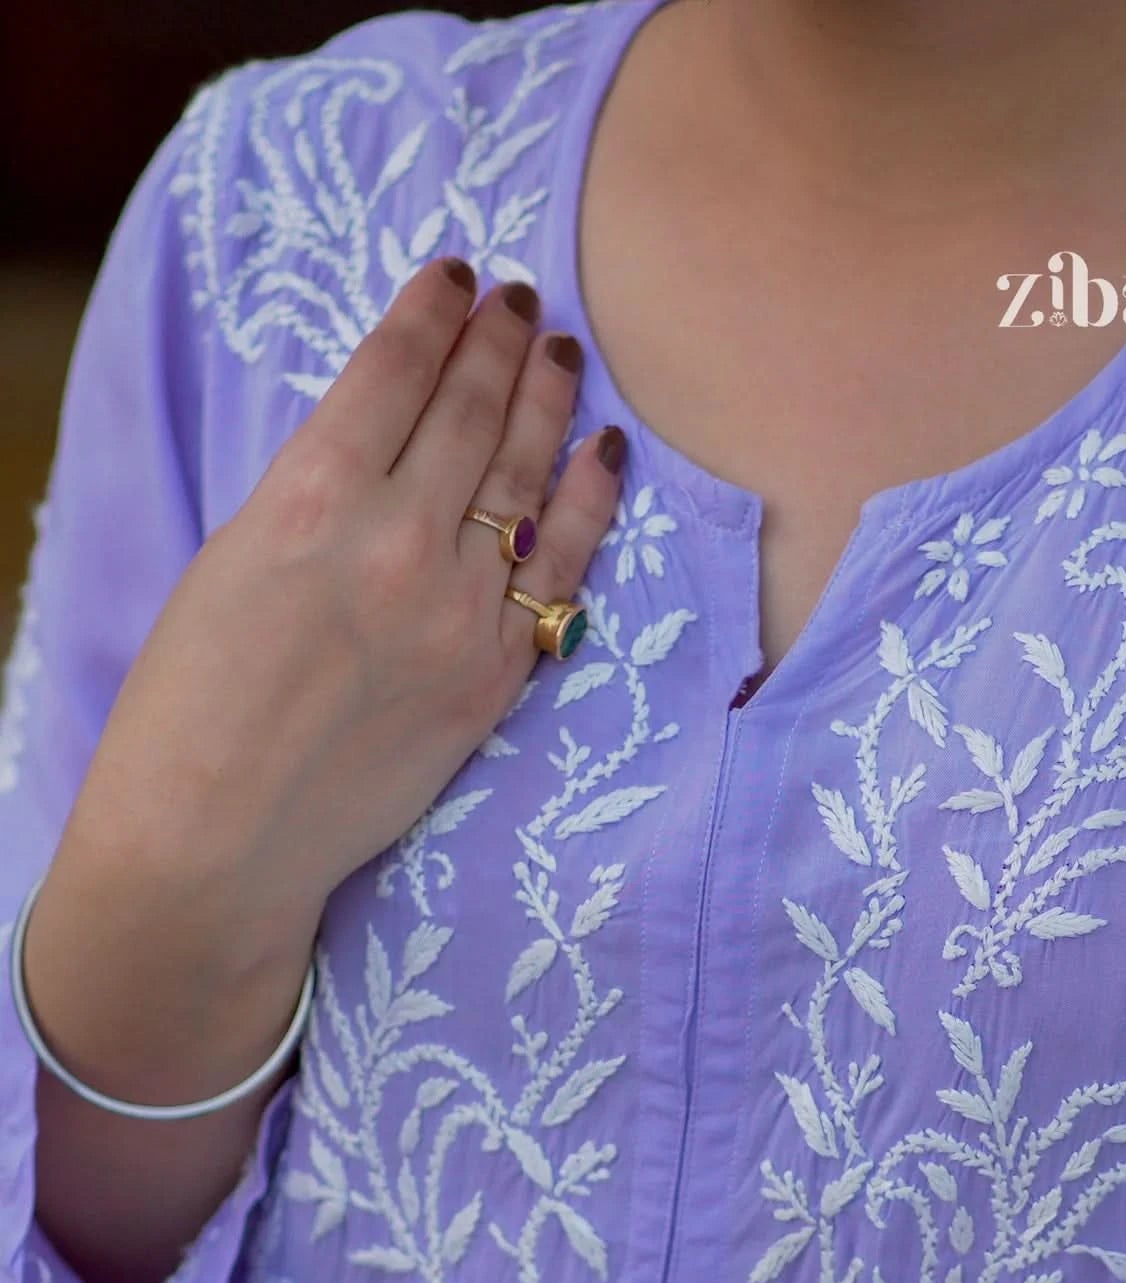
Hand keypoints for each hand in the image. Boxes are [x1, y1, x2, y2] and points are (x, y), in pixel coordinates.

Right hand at [68, 255, 622, 950]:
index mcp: (309, 498)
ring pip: (527, 476)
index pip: (395, 370)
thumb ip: (317, 494)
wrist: (222, 838)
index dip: (435, 310)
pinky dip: (592, 500)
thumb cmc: (194, 703)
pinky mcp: (496, 676)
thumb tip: (391, 444)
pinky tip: (605, 449)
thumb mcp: (234, 559)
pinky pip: (566, 568)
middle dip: (502, 340)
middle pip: (472, 410)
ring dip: (549, 398)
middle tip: (525, 298)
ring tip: (563, 349)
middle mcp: (397, 543)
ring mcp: (459, 612)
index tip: (459, 275)